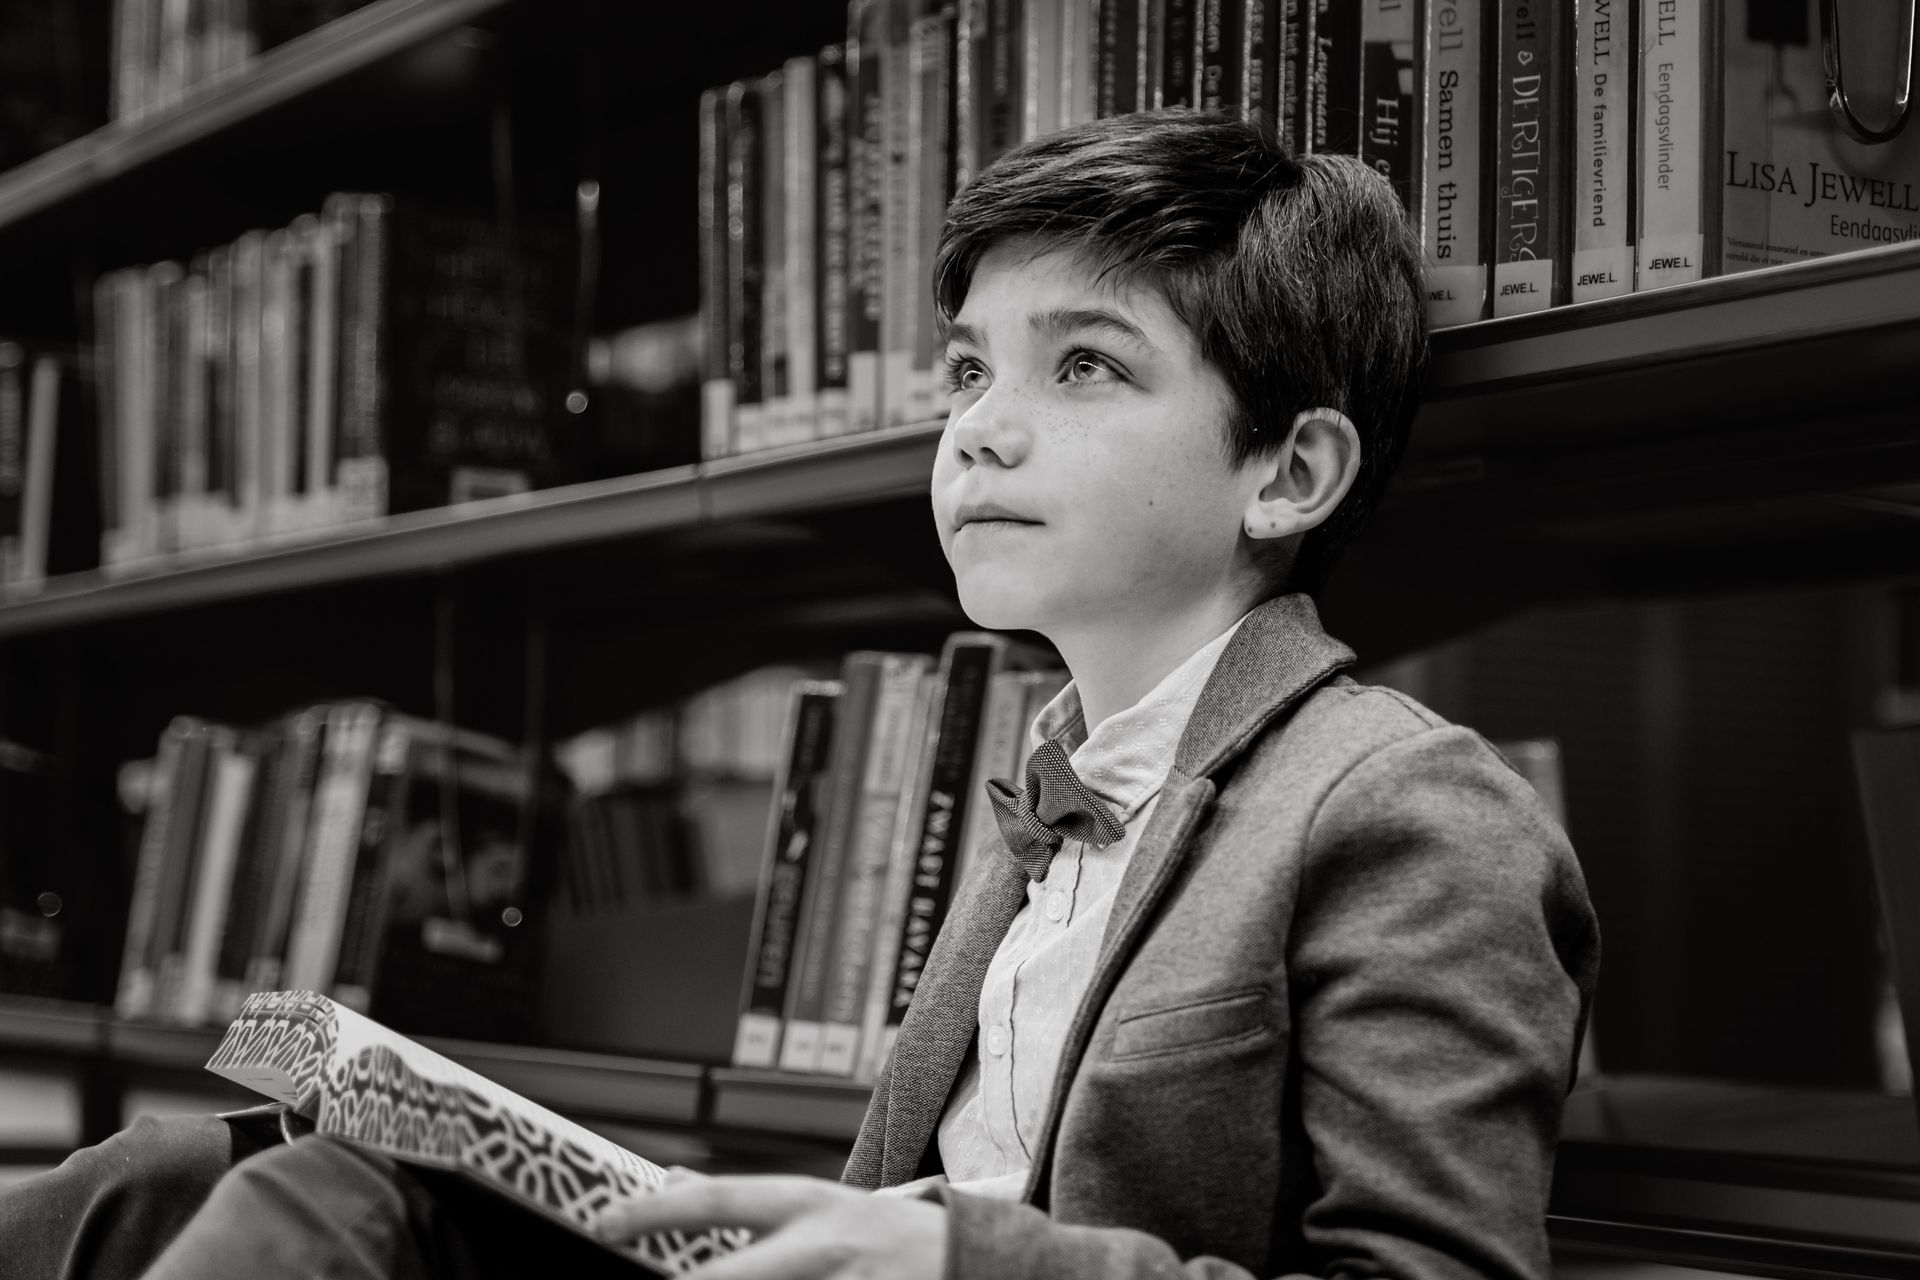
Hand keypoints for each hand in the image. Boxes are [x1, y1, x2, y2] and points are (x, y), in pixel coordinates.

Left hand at [593, 1169, 946, 1279]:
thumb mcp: (812, 1203)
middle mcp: (817, 1247)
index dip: (654, 1211)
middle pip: (729, 1273)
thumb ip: (743, 1203)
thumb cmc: (877, 1237)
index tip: (603, 1223)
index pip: (717, 1200)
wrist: (965, 1263)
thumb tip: (671, 1180)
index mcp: (805, 1205)